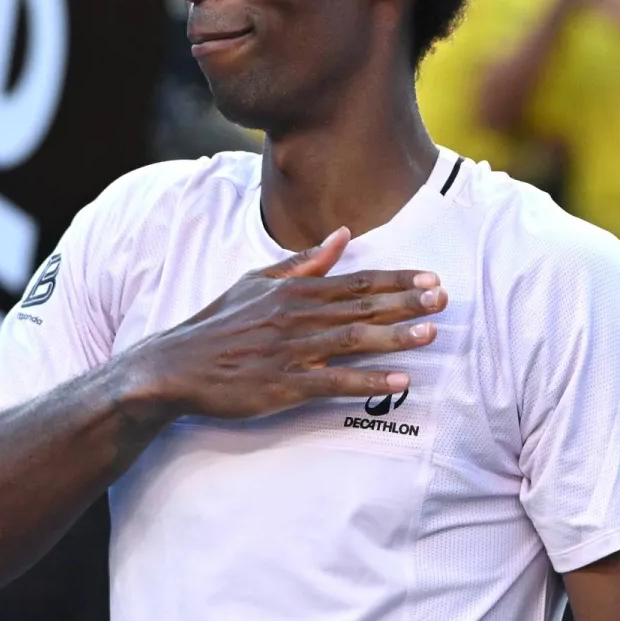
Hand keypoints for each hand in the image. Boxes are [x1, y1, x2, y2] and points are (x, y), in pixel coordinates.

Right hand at [123, 227, 443, 420]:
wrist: (175, 366)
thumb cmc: (218, 325)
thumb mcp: (256, 282)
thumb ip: (303, 261)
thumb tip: (342, 236)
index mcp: (292, 290)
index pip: (355, 280)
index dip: (396, 279)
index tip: (431, 278)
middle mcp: (295, 315)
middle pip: (360, 306)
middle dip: (406, 302)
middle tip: (444, 299)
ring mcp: (289, 350)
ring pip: (352, 340)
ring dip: (395, 337)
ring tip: (431, 333)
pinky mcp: (282, 384)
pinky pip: (333, 381)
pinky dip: (368, 380)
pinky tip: (400, 380)